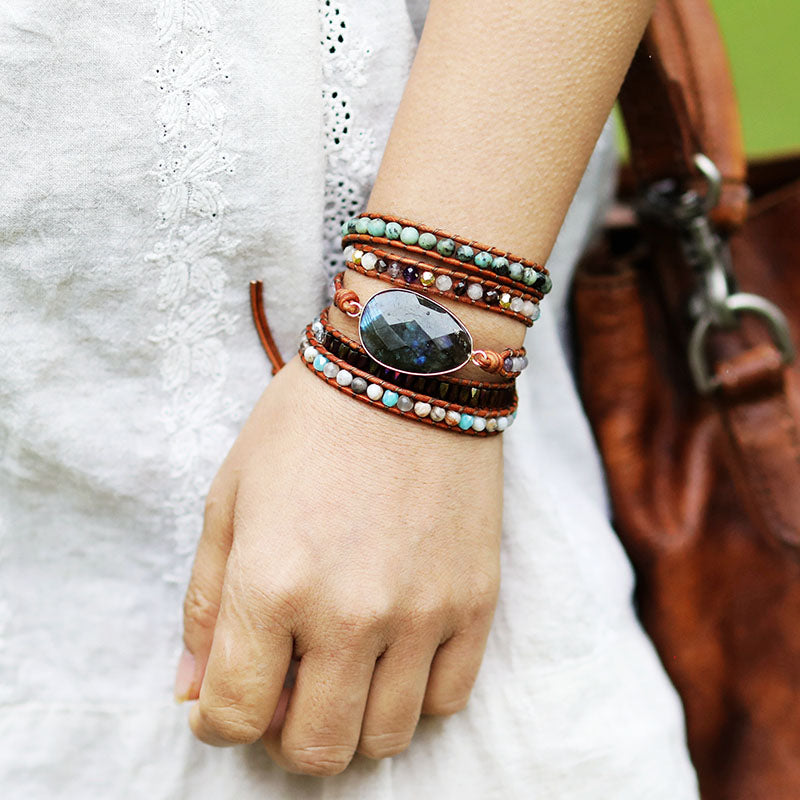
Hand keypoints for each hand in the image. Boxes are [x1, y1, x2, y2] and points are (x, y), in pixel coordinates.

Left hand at [176, 355, 502, 774]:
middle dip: (283, 734)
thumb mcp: (230, 497)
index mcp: (271, 585)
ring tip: (344, 666)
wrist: (408, 366)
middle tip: (286, 687)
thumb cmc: (308, 422)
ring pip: (383, 739)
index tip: (224, 700)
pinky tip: (396, 651)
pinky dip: (413, 695)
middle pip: (313, 750)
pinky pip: (448, 700)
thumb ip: (206, 603)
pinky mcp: (476, 601)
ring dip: (351, 721)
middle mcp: (349, 615)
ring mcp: (422, 613)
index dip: (217, 722)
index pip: (232, 716)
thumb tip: (194, 693)